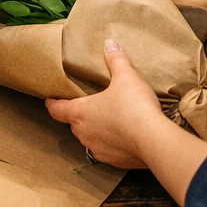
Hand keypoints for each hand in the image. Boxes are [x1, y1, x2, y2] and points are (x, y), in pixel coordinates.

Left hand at [46, 39, 206, 204]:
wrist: (155, 141)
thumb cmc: (134, 107)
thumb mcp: (126, 77)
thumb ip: (116, 60)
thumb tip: (109, 44)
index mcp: (79, 113)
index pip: (56, 109)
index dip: (53, 104)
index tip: (50, 100)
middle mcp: (84, 133)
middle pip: (74, 124)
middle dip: (79, 116)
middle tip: (89, 106)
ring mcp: (99, 150)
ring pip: (90, 139)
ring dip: (97, 131)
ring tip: (109, 122)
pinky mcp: (115, 162)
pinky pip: (109, 152)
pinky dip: (113, 145)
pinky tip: (125, 138)